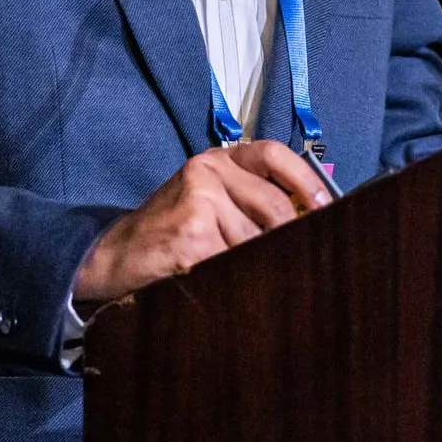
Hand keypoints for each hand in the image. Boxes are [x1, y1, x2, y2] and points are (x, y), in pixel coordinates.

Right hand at [73, 141, 331, 304]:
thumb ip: (250, 198)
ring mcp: (198, 203)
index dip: (306, 181)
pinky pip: (236, 263)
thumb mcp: (207, 198)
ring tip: (254, 276)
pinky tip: (232, 286)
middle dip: (289, 237)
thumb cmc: (171, 229)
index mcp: (217, 160)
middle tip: (299, 259)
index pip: (274, 155)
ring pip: (257, 240)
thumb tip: (311, 217)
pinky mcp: (191, 237)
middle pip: (274, 206)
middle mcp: (207, 172)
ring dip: (261, 264)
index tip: (327, 207)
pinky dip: (241, 279)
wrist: (113, 256)